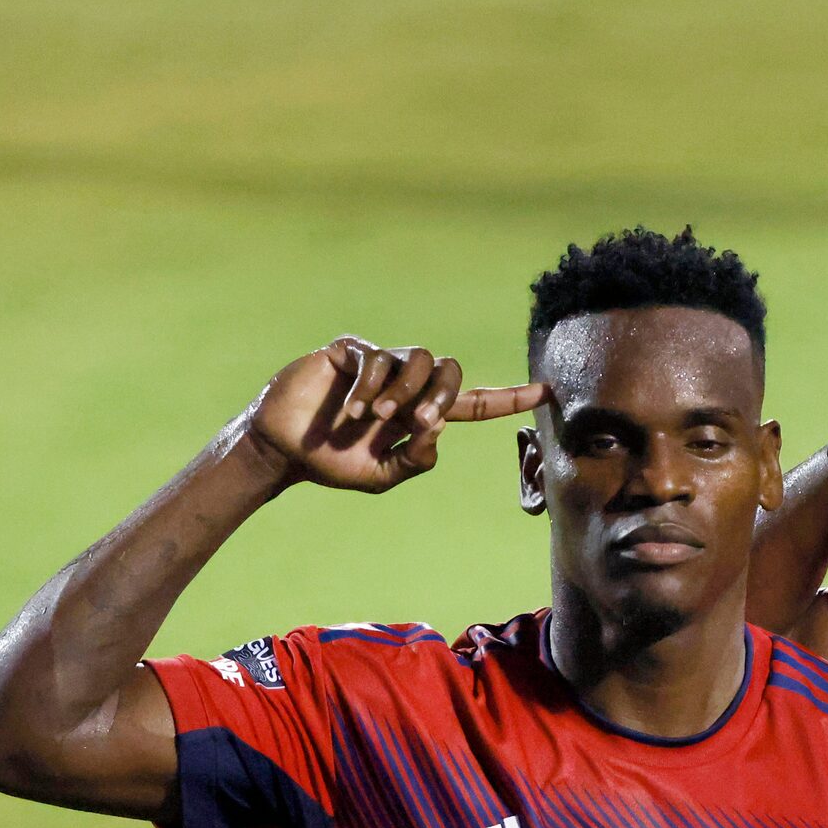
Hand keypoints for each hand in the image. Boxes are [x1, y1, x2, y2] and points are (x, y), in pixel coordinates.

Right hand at [240, 337, 543, 493]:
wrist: (283, 449)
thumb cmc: (332, 463)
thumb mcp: (383, 476)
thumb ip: (416, 461)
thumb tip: (439, 431)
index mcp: (419, 415)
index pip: (473, 404)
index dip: (507, 397)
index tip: (544, 391)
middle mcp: (406, 385)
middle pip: (450, 371)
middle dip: (443, 396)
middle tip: (419, 422)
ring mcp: (379, 364)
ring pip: (419, 359)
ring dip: (405, 390)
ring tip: (377, 417)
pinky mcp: (350, 351)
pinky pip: (376, 357)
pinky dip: (369, 386)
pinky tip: (352, 412)